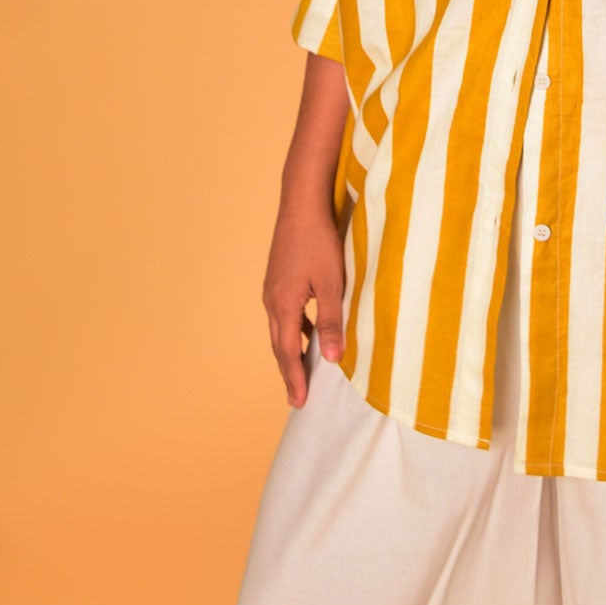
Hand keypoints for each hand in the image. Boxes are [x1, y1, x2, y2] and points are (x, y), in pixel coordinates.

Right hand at [262, 199, 346, 407]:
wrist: (302, 203)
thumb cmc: (319, 241)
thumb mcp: (332, 283)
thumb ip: (331, 321)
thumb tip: (333, 359)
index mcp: (283, 304)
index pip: (287, 352)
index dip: (295, 378)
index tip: (299, 401)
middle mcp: (272, 299)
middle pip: (279, 344)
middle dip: (289, 371)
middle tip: (297, 397)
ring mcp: (273, 287)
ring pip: (280, 328)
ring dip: (290, 350)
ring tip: (301, 370)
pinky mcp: (279, 277)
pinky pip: (284, 313)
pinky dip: (294, 329)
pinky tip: (307, 331)